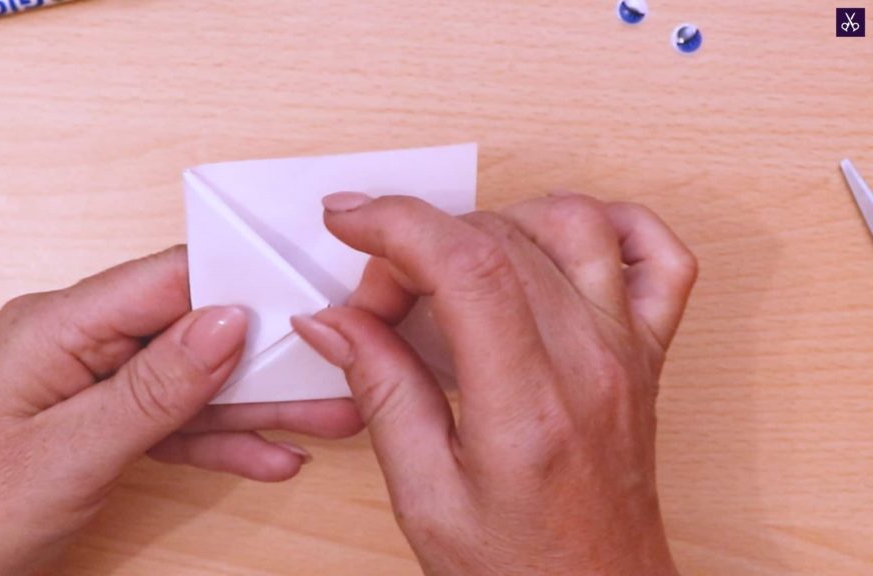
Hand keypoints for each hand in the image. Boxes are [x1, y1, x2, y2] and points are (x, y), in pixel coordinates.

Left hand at [0, 246, 361, 574]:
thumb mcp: (67, 452)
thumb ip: (152, 388)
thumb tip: (227, 322)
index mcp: (59, 325)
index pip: (168, 280)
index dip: (241, 282)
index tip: (307, 295)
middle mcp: (83, 344)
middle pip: (195, 331)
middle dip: (267, 354)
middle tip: (337, 366)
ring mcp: (98, 386)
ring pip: (197, 382)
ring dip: (260, 404)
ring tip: (328, 415)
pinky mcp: (109, 426)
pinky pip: (181, 424)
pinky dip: (226, 442)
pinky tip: (273, 456)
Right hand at [292, 193, 695, 574]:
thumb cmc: (519, 568)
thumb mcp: (425, 495)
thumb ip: (382, 391)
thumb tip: (335, 322)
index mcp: (528, 405)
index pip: (467, 265)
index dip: (397, 223)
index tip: (349, 221)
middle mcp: (589, 363)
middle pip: (501, 240)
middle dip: (418, 244)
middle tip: (380, 301)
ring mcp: (625, 350)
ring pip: (574, 223)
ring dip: (496, 223)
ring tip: (451, 270)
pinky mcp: (645, 352)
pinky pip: (658, 255)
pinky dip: (607, 225)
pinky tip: (553, 246)